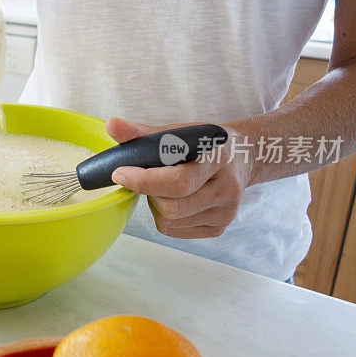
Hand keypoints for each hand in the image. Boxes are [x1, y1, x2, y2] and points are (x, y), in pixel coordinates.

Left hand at [105, 117, 253, 238]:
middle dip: (149, 193)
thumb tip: (111, 125)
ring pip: (169, 221)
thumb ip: (142, 132)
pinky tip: (175, 199)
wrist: (244, 156)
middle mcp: (226, 190)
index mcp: (217, 159)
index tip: (119, 173)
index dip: (143, 181)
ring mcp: (225, 213)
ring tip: (165, 187)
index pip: (177, 182)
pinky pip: (175, 231)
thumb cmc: (205, 143)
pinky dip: (166, 217)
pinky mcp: (219, 228)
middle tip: (149, 177)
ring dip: (156, 205)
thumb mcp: (178, 132)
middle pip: (171, 207)